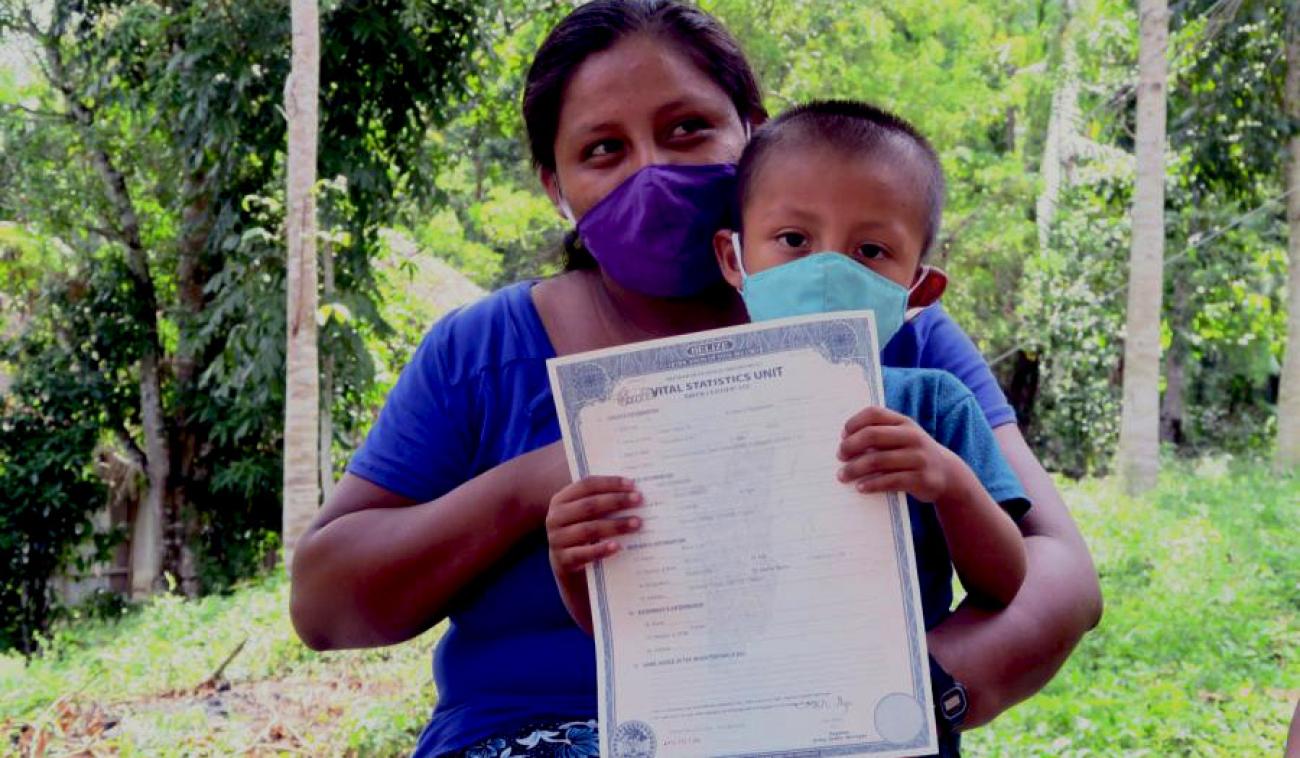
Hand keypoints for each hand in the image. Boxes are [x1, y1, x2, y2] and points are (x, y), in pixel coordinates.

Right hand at [545, 475, 642, 632]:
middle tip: (639, 500)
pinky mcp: (562, 561)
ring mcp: (556, 540)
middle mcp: (555, 518)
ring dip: (615, 525)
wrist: (568, 569)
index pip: (586, 485)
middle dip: (617, 501)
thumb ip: (603, 502)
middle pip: (589, 505)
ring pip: (589, 529)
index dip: (610, 483)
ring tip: (637, 523)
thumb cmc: (584, 534)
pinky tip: (618, 546)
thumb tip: (635, 491)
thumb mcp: (587, 516)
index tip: (633, 485)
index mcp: (560, 500)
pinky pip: (583, 554)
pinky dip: (601, 549)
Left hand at [836, 406, 962, 504]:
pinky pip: (890, 481)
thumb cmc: (913, 454)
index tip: (842, 436)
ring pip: (878, 460)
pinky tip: (860, 487)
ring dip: (855, 469)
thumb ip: (880, 434)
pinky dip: (872, 484)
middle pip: (872, 435)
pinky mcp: (921, 479)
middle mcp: (912, 437)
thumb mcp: (902, 438)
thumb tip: (844, 441)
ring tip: (842, 475)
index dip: (854, 423)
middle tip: (839, 456)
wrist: (947, 474)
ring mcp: (918, 457)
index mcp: (904, 422)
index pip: (874, 413)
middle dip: (851, 446)